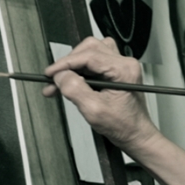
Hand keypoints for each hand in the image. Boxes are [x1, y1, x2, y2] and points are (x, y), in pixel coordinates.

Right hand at [43, 37, 159, 151]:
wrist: (134, 134)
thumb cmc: (123, 125)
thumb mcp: (93, 109)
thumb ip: (74, 89)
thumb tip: (60, 75)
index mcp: (123, 69)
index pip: (88, 55)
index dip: (65, 63)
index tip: (50, 73)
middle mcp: (124, 64)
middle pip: (88, 49)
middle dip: (68, 63)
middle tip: (55, 78)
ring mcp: (119, 66)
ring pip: (88, 54)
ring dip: (72, 66)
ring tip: (61, 83)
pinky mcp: (113, 71)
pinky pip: (91, 63)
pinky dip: (77, 71)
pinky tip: (69, 83)